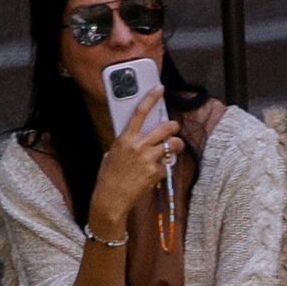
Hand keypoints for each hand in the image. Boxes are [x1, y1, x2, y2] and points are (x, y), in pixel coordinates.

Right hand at [89, 104, 181, 234]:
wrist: (111, 196)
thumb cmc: (110, 173)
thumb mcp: (114, 151)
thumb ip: (128, 141)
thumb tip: (141, 133)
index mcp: (125, 137)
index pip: (140, 112)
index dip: (151, 98)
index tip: (159, 89)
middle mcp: (138, 145)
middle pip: (166, 128)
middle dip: (173, 127)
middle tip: (174, 128)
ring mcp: (148, 159)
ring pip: (173, 145)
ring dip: (176, 146)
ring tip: (172, 148)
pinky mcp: (155, 172)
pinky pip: (167, 165)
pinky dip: (165, 167)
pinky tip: (156, 171)